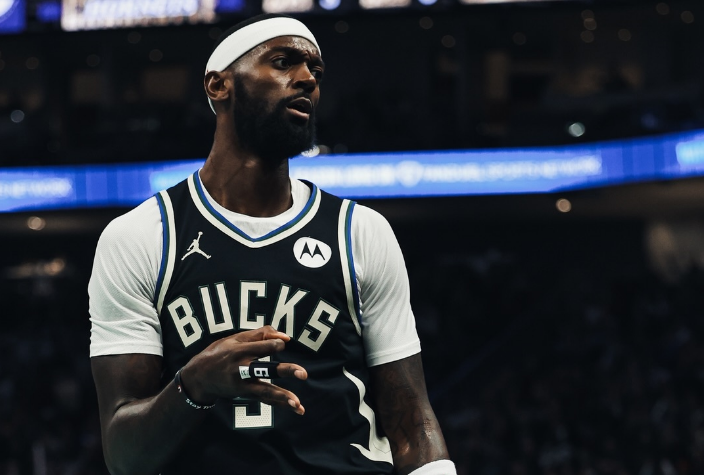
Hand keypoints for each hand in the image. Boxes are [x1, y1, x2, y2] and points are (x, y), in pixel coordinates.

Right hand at [180, 326, 307, 414]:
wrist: (199, 377)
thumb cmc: (220, 352)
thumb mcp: (236, 338)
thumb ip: (261, 334)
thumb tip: (286, 337)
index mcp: (239, 351)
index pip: (264, 346)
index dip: (276, 344)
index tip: (281, 344)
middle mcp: (241, 369)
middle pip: (266, 369)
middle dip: (285, 371)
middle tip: (303, 374)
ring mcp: (243, 385)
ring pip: (265, 391)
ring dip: (282, 397)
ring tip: (297, 403)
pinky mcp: (246, 394)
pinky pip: (266, 400)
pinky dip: (282, 404)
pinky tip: (299, 409)